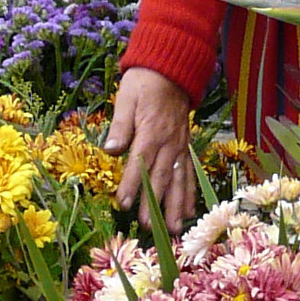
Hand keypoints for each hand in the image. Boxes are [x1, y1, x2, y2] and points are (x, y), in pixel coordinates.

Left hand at [105, 66, 196, 232]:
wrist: (172, 71)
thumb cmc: (144, 84)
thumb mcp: (126, 98)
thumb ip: (120, 125)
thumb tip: (110, 149)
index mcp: (150, 132)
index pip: (139, 163)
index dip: (131, 184)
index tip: (123, 205)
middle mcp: (168, 143)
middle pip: (161, 177)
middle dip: (154, 204)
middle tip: (147, 226)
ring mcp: (180, 147)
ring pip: (179, 180)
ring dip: (176, 206)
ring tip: (174, 229)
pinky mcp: (185, 147)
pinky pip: (189, 173)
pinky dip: (190, 194)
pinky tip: (189, 212)